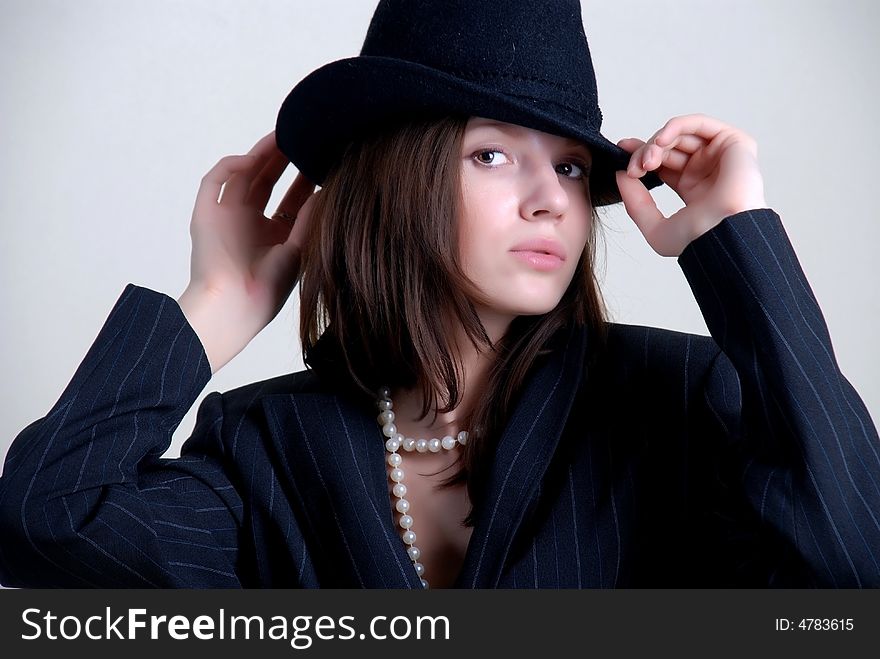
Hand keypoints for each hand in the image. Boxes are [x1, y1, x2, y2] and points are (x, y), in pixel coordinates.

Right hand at [178, 131, 319, 372]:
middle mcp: (250, 224)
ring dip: (259, 155)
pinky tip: (250, 159)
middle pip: (267, 181)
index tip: (320, 158)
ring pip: (243, 175)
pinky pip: (214, 182)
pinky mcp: (205, 214)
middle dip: (283, 159)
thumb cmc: (268, 289)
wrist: (235, 306)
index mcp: (273, 236)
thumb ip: (310, 219)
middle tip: (301, 137)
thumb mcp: (299, 250)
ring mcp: (227, 217)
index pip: (291, 199)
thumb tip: (326, 190)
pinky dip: (230, 167)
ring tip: (281, 137)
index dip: (304, 178)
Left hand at [614, 113, 765, 256]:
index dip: (641, 154)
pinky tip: (661, 141)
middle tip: (634, 168)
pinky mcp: (733, 142)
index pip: (663, 162)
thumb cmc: (697, 239)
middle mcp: (706, 170)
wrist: (723, 236)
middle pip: (668, 148)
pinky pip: (699, 123)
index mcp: (693, 188)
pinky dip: (676, 126)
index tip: (621, 152)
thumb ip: (635, 202)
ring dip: (657, 143)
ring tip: (647, 160)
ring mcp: (719, 155)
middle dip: (645, 152)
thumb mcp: (654, 227)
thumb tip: (620, 175)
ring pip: (680, 135)